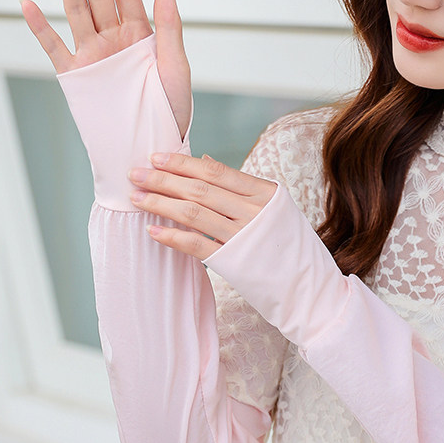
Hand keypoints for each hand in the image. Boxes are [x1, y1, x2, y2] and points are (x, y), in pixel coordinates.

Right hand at [20, 0, 191, 134]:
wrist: (151, 145)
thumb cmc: (171, 110)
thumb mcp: (176, 66)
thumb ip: (170, 27)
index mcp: (141, 35)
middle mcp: (115, 39)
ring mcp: (93, 55)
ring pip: (76, 11)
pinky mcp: (76, 75)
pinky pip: (54, 48)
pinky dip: (40, 28)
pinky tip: (28, 3)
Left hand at [127, 152, 276, 258]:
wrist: (308, 285)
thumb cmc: (288, 243)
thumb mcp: (274, 206)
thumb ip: (240, 185)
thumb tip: (206, 161)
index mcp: (265, 193)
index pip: (215, 172)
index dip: (182, 163)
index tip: (156, 157)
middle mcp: (254, 212)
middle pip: (199, 189)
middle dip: (163, 179)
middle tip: (135, 173)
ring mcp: (243, 237)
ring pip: (193, 213)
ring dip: (160, 204)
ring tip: (137, 198)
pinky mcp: (233, 262)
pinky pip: (196, 245)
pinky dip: (172, 236)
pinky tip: (152, 230)